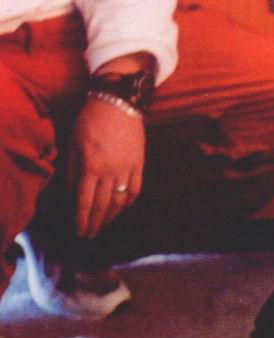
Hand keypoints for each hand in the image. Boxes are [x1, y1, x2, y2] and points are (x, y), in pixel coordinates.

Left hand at [69, 97, 144, 238]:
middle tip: (90, 235)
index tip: (80, 232)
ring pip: (119, 201)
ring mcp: (127, 169)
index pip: (85, 201)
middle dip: (95, 223)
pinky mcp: (140, 165)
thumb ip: (72, 169)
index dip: (82, 219)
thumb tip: (70, 194)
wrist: (118, 102)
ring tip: (104, 226)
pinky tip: (121, 208)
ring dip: (111, 217)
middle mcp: (110, 171)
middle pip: (102, 205)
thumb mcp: (73, 142)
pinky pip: (135, 189)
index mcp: (91, 165)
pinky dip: (128, 202)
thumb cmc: (91, 119)